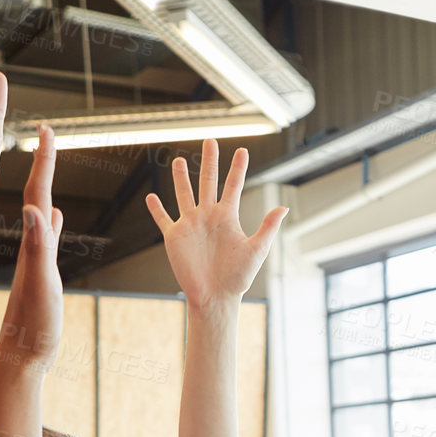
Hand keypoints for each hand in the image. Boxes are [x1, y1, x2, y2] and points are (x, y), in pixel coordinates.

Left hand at [0, 126, 62, 370]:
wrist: (21, 356)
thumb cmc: (34, 328)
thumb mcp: (42, 285)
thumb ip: (40, 248)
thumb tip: (36, 210)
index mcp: (34, 245)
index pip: (37, 194)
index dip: (43, 162)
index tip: (46, 129)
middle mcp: (33, 246)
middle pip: (38, 195)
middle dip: (44, 164)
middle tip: (48, 134)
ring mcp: (37, 258)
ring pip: (43, 212)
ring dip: (48, 187)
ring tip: (50, 165)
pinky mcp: (42, 272)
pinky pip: (49, 236)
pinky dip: (54, 220)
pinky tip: (57, 216)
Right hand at [145, 139, 287, 309]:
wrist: (215, 296)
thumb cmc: (238, 277)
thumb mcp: (256, 251)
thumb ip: (267, 228)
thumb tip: (283, 207)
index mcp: (228, 217)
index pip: (233, 186)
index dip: (237, 168)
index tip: (242, 150)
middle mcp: (208, 216)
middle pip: (208, 181)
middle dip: (209, 161)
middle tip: (210, 140)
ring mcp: (190, 225)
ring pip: (184, 194)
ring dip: (181, 178)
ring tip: (179, 160)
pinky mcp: (174, 237)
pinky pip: (164, 220)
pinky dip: (157, 210)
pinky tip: (152, 197)